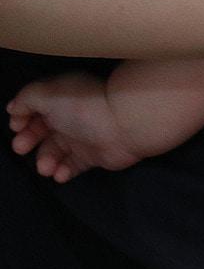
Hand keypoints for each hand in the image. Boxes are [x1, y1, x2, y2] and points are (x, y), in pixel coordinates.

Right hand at [8, 74, 144, 182]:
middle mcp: (71, 118)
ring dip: (45, 161)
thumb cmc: (83, 107)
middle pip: (42, 131)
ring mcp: (82, 138)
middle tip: (22, 147)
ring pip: (54, 152)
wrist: (124, 126)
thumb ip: (27, 98)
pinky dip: (63, 172)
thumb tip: (13, 108)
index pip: (36, 108)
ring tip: (46, 167)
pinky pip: (73, 166)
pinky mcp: (94, 156)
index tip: (16, 126)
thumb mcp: (49, 94)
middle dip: (28, 140)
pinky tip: (60, 174)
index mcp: (62, 99)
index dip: (23, 117)